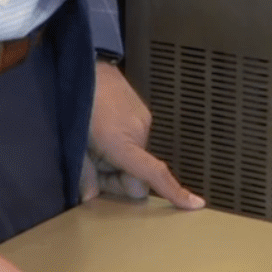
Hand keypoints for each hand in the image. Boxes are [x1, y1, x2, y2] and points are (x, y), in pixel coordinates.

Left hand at [81, 60, 203, 209]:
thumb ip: (85, 174)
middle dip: (118, 176)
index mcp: (124, 143)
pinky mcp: (143, 112)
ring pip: (138, 156)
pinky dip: (125, 142)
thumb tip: (91, 198)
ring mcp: (144, 120)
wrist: (88, 66)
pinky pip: (137, 139)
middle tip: (94, 161)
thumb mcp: (75, 143)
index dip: (175, 192)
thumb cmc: (79, 105)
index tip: (196, 204)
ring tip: (97, 141)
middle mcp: (140, 132)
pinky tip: (106, 129)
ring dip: (120, 158)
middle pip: (139, 174)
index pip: (154, 174)